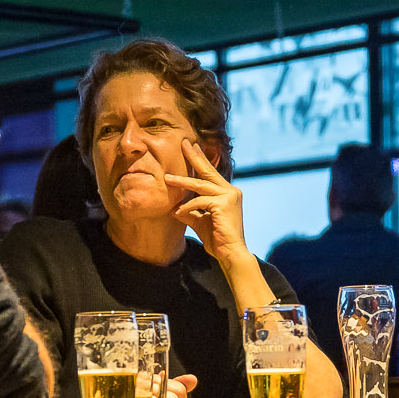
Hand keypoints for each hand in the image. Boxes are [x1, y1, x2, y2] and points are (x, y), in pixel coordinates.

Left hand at [165, 140, 250, 264]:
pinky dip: (187, 207)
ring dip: (182, 182)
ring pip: (200, 185)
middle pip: (208, 171)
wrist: (231, 254)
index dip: (200, 161)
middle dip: (194, 157)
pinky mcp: (224, 204)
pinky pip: (199, 201)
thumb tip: (174, 207)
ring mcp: (229, 196)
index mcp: (228, 193)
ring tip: (167, 178)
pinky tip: (178, 212)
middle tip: (183, 143)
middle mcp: (231, 191)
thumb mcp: (200, 222)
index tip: (191, 148)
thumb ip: (190, 212)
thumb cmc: (218, 240)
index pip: (211, 174)